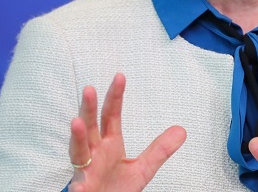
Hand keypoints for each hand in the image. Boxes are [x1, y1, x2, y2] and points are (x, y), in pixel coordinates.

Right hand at [68, 73, 185, 191]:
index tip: (120, 77)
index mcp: (109, 144)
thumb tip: (182, 130)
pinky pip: (78, 187)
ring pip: (78, 150)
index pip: (111, 116)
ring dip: (76, 137)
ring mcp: (86, 170)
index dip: (115, 97)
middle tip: (89, 89)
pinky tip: (78, 184)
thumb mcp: (143, 168)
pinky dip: (77, 186)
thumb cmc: (116, 188)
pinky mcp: (83, 190)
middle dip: (89, 109)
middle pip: (90, 127)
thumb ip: (159, 150)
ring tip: (76, 122)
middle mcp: (94, 153)